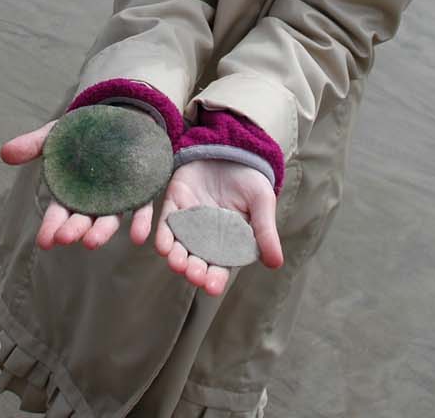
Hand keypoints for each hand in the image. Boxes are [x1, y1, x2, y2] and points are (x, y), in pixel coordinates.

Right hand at [0, 120, 155, 251]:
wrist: (118, 115)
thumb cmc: (81, 131)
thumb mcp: (55, 134)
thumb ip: (33, 144)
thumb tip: (4, 153)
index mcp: (70, 192)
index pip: (59, 214)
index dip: (51, 227)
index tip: (45, 241)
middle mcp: (94, 200)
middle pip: (83, 220)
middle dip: (74, 230)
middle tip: (66, 239)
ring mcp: (118, 197)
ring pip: (110, 219)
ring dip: (103, 232)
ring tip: (94, 242)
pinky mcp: (142, 189)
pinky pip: (141, 207)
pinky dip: (140, 223)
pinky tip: (140, 236)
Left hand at [153, 160, 283, 296]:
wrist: (233, 147)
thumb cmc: (251, 179)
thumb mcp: (262, 203)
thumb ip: (265, 232)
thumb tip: (276, 263)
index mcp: (228, 241)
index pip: (220, 266)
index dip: (216, 278)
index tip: (212, 287)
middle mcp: (205, 235)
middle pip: (196, 259)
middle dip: (193, 269)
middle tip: (193, 274)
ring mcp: (188, 220)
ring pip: (178, 244)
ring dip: (176, 256)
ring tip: (177, 262)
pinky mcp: (175, 202)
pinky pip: (166, 221)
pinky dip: (163, 234)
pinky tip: (158, 244)